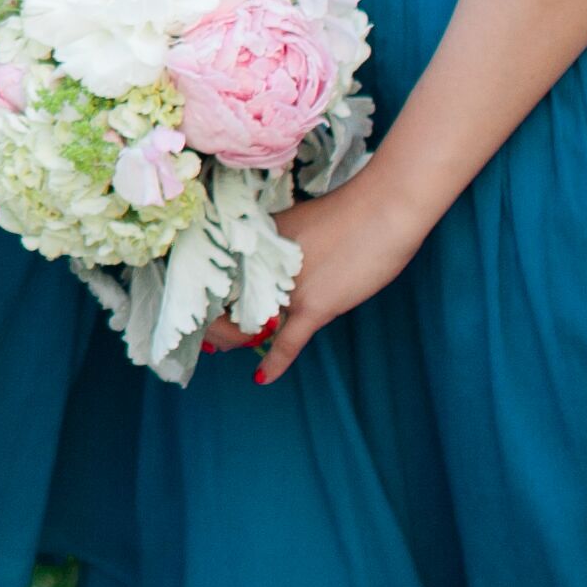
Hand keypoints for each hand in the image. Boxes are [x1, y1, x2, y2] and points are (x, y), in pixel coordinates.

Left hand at [225, 163, 421, 384]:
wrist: (384, 209)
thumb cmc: (347, 213)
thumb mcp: (297, 225)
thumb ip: (276, 247)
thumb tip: (267, 270)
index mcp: (256, 242)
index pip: (218, 277)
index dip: (207, 296)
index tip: (202, 306)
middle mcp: (264, 266)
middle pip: (228, 303)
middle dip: (215, 321)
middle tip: (209, 335)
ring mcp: (288, 288)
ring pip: (253, 325)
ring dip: (236, 340)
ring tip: (223, 348)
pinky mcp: (314, 307)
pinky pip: (288, 343)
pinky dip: (274, 362)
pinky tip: (262, 377)